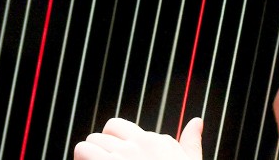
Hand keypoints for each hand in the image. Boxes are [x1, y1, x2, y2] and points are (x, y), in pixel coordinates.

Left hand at [72, 117, 202, 159]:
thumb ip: (191, 143)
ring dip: (87, 156)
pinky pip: (82, 152)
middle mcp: (136, 146)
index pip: (119, 127)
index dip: (114, 142)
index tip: (117, 156)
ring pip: (89, 142)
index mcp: (154, 143)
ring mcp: (120, 157)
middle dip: (99, 150)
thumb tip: (196, 122)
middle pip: (101, 135)